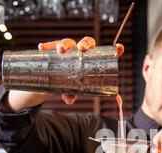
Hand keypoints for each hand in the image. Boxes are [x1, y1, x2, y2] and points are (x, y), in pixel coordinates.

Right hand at [6, 38, 124, 110]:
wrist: (52, 81)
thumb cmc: (68, 84)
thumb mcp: (71, 90)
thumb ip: (71, 94)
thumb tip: (69, 100)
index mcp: (91, 60)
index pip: (104, 53)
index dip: (114, 50)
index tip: (119, 48)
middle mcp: (80, 52)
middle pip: (86, 42)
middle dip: (84, 44)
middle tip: (81, 49)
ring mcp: (67, 49)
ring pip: (68, 42)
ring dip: (64, 44)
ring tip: (60, 50)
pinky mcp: (53, 51)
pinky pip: (49, 46)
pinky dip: (46, 46)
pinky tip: (41, 47)